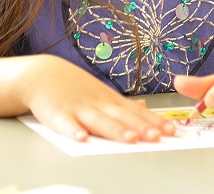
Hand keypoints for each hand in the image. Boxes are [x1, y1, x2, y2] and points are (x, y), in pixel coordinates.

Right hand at [22, 56, 175, 142]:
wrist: (42, 74)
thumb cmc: (73, 86)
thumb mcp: (101, 92)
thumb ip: (121, 103)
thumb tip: (143, 106)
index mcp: (109, 101)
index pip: (136, 112)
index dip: (154, 121)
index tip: (171, 130)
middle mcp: (98, 104)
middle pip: (122, 117)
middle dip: (141, 127)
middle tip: (158, 136)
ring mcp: (78, 109)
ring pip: (99, 121)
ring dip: (116, 130)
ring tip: (131, 139)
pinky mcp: (57, 114)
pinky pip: (65, 124)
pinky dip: (73, 131)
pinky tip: (82, 139)